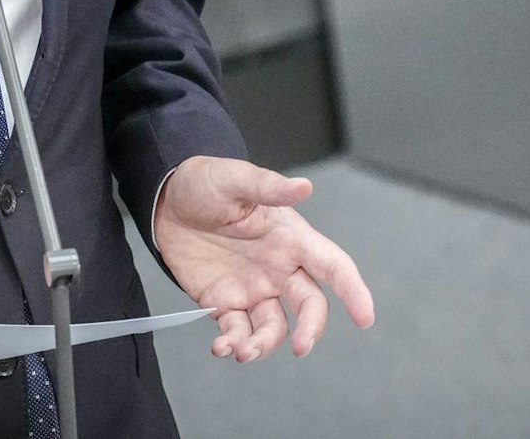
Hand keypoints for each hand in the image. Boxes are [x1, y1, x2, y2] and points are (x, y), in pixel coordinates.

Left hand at [154, 156, 375, 363]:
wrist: (164, 200)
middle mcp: (279, 268)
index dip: (353, 291)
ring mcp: (252, 288)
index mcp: (290, 238)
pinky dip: (232, 344)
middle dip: (310, 330)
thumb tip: (304, 186)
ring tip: (242, 351)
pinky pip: (237, 331)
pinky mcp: (224, 302)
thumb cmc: (206, 183)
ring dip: (263, 345)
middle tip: (300, 347)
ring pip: (273, 327)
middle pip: (309, 306)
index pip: (332, 266)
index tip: (365, 318)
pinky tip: (221, 347)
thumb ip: (268, 187)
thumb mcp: (235, 179)